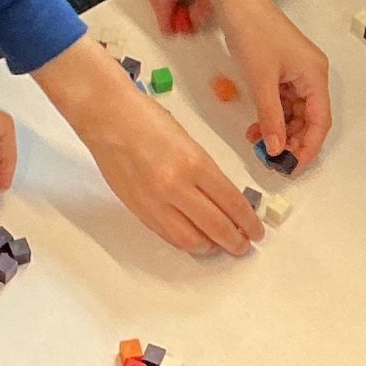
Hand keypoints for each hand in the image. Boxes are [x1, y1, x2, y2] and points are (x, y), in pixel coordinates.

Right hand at [34, 35, 261, 256]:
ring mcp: (155, 202)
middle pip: (216, 227)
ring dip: (211, 247)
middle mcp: (176, 187)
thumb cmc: (147, 120)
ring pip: (191, 240)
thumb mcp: (189, 142)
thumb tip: (224, 201)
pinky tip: (196, 239)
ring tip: (221, 245)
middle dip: (235, 241)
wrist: (108, 117)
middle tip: (245, 245)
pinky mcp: (138, 210)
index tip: (257, 230)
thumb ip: (206, 173)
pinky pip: (168, 235)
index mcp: (194, 164)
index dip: (248, 222)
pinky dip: (186, 241)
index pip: (232, 203)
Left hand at [143, 0, 333, 165]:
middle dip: (293, 141)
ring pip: (295, 111)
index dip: (307, 148)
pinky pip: (283, 100)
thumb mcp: (260, 81)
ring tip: (258, 144)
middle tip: (272, 161)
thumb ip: (270, 118)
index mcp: (314, 75)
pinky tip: (256, 126)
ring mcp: (296, 71)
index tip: (291, 168)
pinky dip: (272, 115)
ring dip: (280, 129)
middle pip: (310, 119)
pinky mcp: (282, 68)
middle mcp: (311, 74)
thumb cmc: (252, 33)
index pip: (320, 122)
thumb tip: (277, 148)